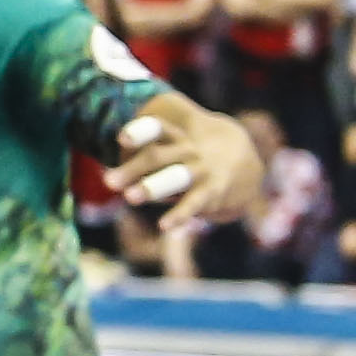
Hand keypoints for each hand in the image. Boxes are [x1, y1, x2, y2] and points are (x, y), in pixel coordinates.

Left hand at [107, 99, 259, 246]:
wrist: (248, 166)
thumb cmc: (191, 158)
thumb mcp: (172, 148)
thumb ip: (143, 156)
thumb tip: (108, 173)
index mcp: (174, 136)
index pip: (157, 129)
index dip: (140, 132)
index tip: (121, 139)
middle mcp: (187, 151)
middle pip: (157, 157)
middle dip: (132, 169)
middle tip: (108, 182)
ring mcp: (200, 171)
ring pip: (176, 177)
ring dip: (153, 187)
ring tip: (130, 198)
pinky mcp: (211, 193)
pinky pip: (194, 204)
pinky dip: (179, 215)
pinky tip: (164, 226)